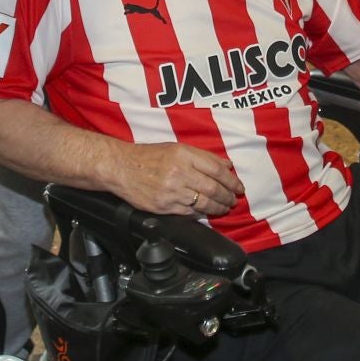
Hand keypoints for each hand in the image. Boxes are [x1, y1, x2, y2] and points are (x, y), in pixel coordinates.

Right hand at [113, 142, 245, 216]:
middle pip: (213, 188)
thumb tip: (226, 165)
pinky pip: (188, 212)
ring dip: (218, 207)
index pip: (216, 169)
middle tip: (234, 200)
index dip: (231, 180)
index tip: (238, 186)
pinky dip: (200, 213)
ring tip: (224, 208)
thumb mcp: (176, 148)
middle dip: (227, 196)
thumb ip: (203, 156)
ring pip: (203, 203)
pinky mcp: (163, 206)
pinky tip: (206, 212)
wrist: (121, 167)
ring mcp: (171, 191)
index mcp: (183, 155)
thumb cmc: (148, 156)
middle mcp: (178, 172)